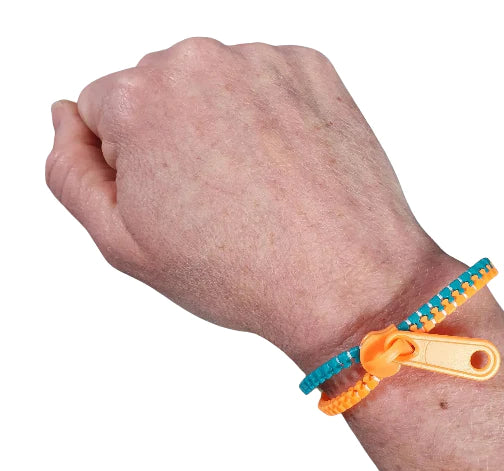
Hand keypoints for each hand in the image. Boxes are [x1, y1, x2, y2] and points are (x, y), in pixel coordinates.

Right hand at [46, 38, 440, 368]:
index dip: (130, 165)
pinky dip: (270, 118)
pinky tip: (286, 168)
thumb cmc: (239, 272)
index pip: (102, 111)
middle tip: (216, 202)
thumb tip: (64, 118)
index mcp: (139, 99)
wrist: (344, 281)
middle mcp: (198, 62)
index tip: (172, 202)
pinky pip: (267, 85)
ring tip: (256, 189)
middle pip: (157, 92)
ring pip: (214, 87)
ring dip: (224, 126)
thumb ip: (69, 173)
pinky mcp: (312, 68)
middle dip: (173, 139)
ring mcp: (262, 60)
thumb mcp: (125, 244)